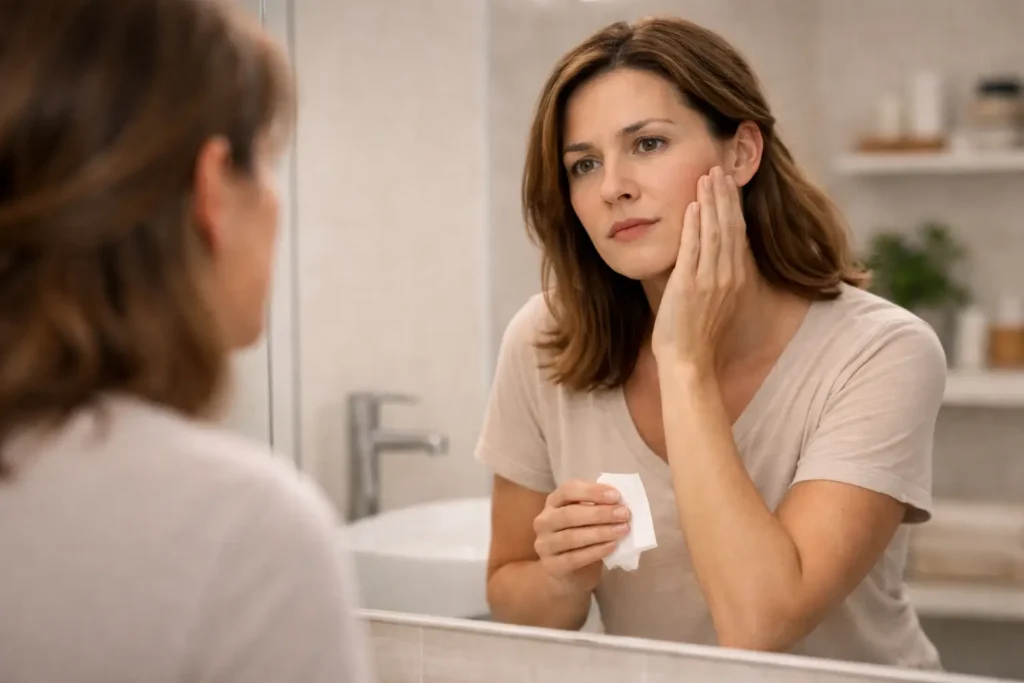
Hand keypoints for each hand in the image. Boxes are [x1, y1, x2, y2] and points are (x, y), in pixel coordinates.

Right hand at [532, 480, 629, 594]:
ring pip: (571, 536)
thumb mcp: (587, 518)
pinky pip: (574, 558)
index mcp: (553, 502)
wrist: (569, 574)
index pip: (568, 490)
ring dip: (600, 532)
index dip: (591, 491)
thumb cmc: (582, 538)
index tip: (616, 496)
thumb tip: (620, 503)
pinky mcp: (551, 566)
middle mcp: (544, 521)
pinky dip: (595, 551)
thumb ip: (598, 507)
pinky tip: (612, 546)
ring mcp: (544, 545)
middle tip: (624, 514)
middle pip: (569, 514)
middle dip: (599, 513)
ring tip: (622, 530)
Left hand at [651, 166, 749, 369]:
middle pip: (729, 226)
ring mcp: (710, 281)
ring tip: (706, 177)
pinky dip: (693, 225)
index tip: (728, 184)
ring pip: (714, 232)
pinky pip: (693, 248)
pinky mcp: (689, 286)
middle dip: (724, 195)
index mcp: (735, 280)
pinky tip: (691, 205)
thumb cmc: (696, 337)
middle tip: (718, 168)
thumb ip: (713, 278)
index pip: (737, 234)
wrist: (689, 362)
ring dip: (710, 202)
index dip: (733, 206)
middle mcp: (728, 277)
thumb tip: (707, 258)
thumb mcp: (714, 303)